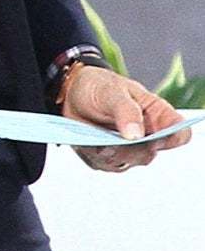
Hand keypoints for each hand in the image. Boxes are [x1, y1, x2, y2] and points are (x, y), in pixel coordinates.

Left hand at [62, 65, 192, 171]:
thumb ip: (126, 110)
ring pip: (126, 162)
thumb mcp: (111, 91)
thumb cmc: (98, 87)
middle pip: (149, 153)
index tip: (154, 136)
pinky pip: (104, 163)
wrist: (71, 92)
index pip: (179, 134)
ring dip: (109, 153)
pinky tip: (85, 143)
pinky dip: (93, 155)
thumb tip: (136, 135)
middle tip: (112, 142)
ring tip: (95, 142)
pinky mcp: (109, 157)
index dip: (172, 138)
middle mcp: (147, 136)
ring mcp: (129, 149)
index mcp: (158, 116)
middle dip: (130, 149)